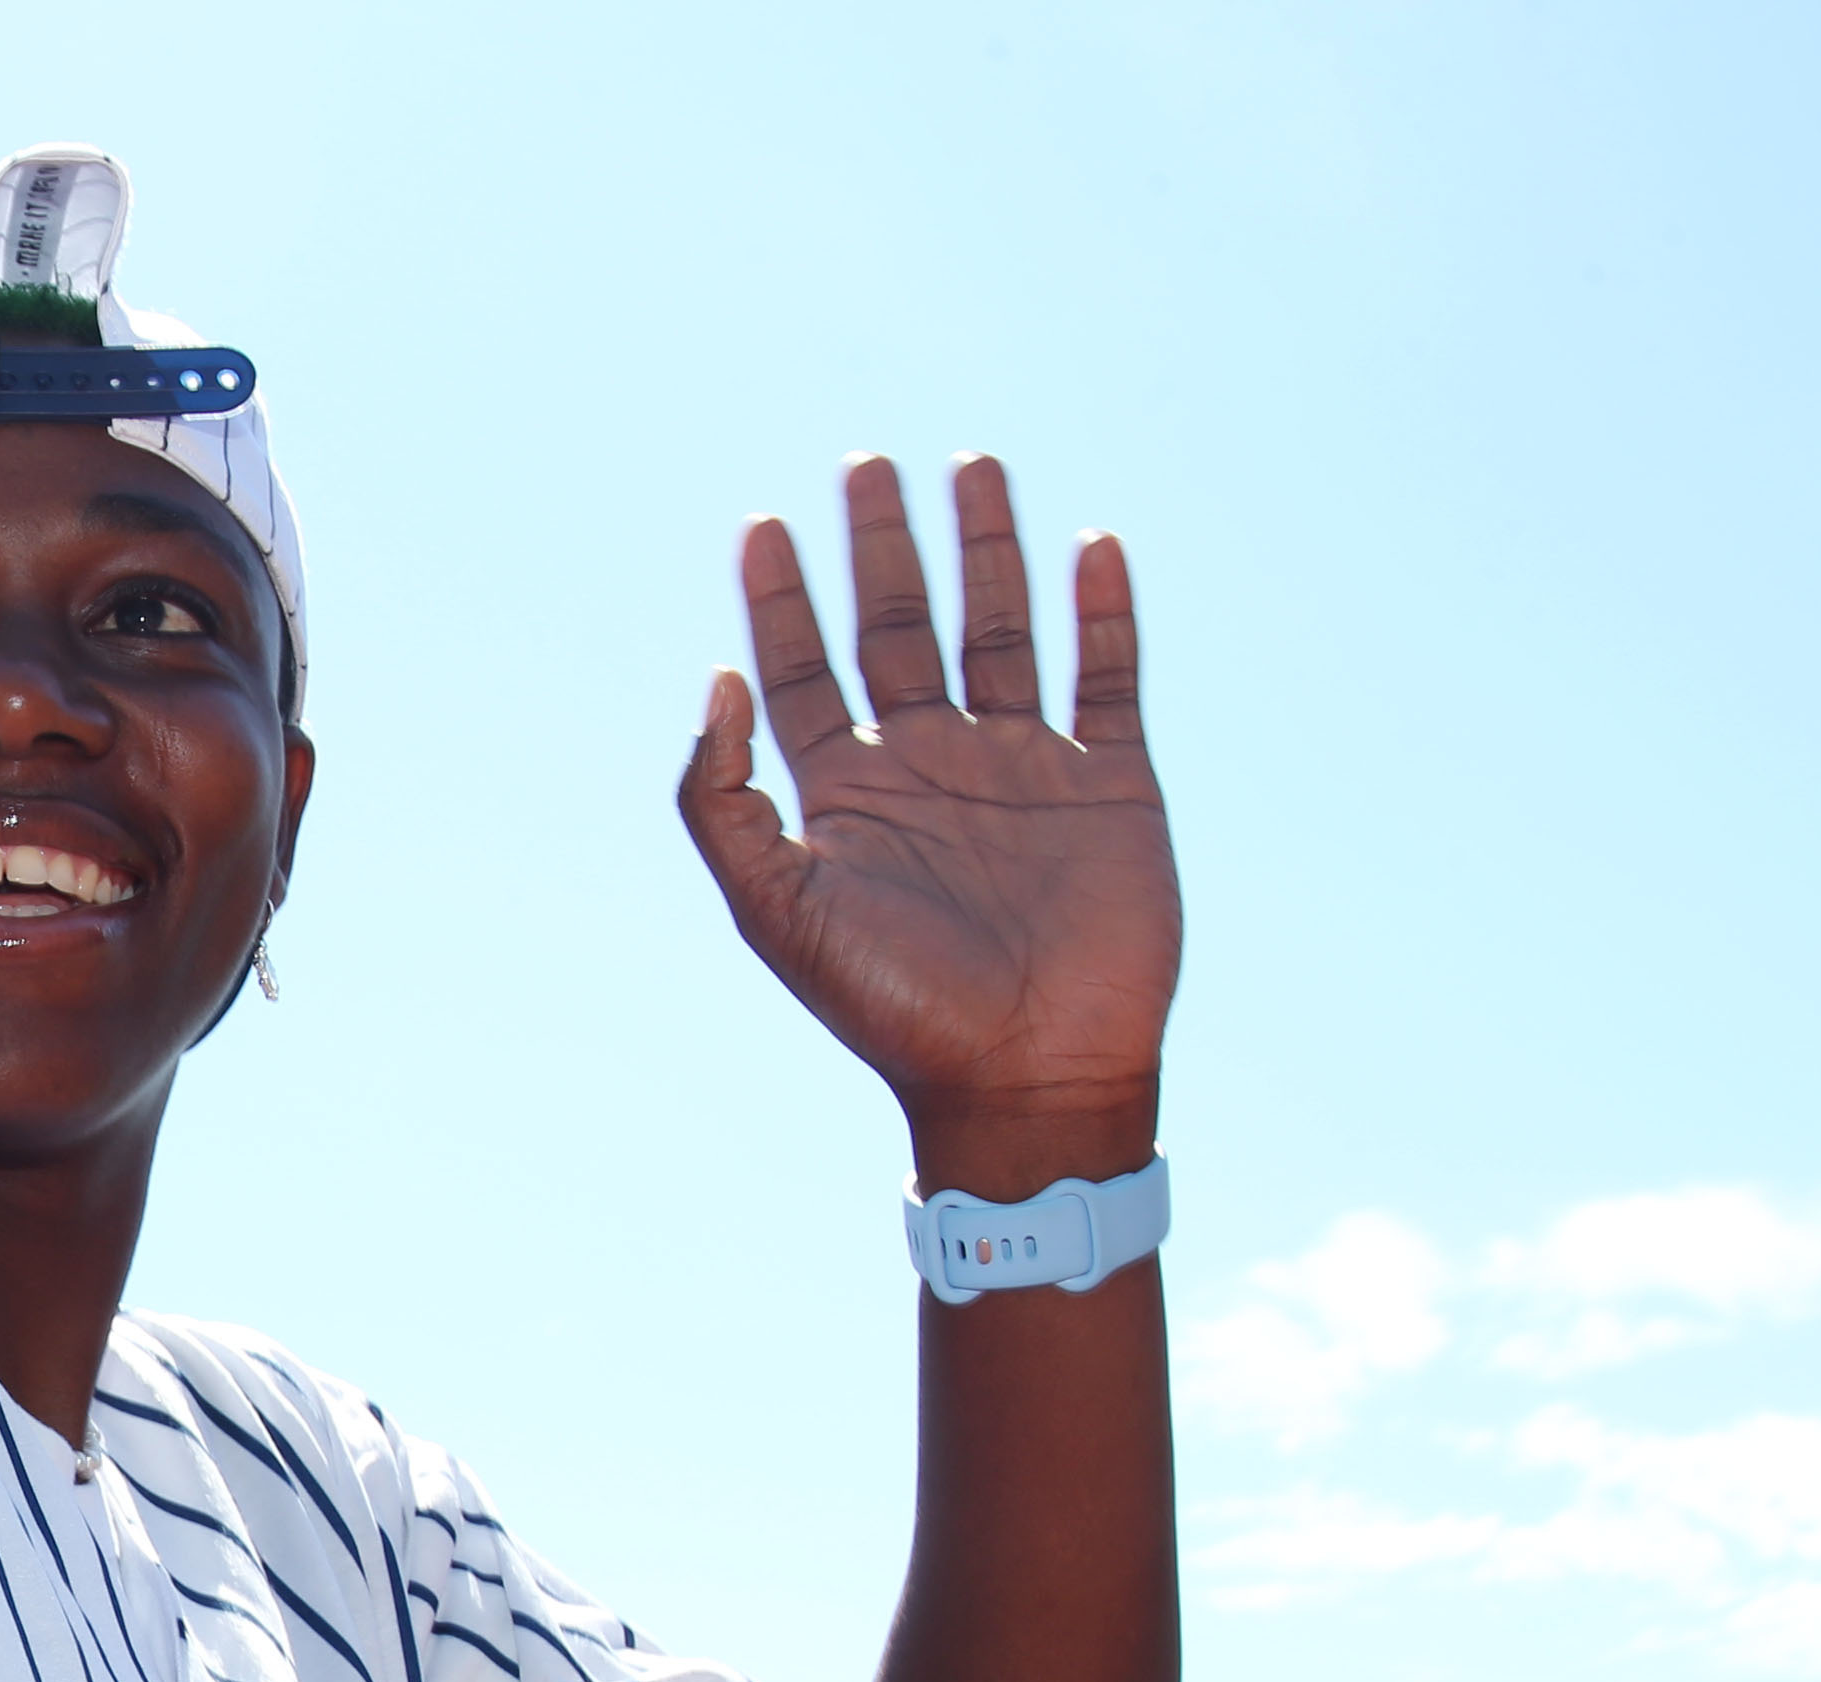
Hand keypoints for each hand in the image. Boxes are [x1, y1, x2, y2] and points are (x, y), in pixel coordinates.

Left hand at [677, 456, 1179, 1181]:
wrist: (1024, 1078)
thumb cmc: (892, 1008)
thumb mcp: (776, 909)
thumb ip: (725, 799)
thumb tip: (713, 680)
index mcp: (848, 796)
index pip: (803, 674)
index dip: (781, 601)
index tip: (762, 525)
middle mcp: (930, 767)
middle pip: (898, 630)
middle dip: (881, 549)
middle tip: (867, 463)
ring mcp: (1021, 769)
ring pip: (1001, 632)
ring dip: (987, 552)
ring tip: (973, 467)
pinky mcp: (1107, 784)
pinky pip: (1107, 677)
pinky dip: (1103, 611)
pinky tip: (1091, 544)